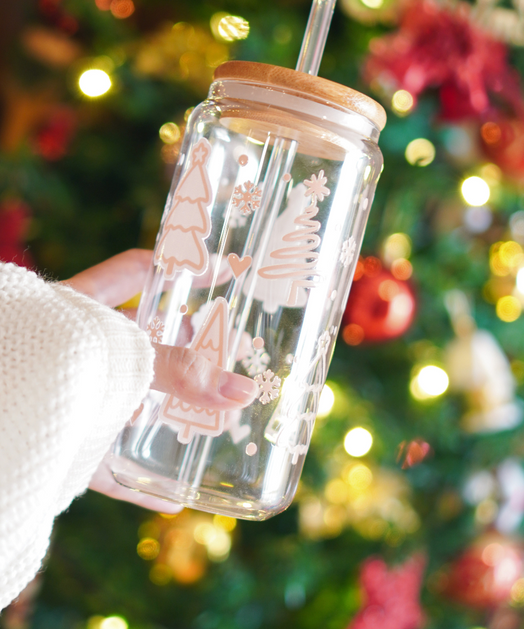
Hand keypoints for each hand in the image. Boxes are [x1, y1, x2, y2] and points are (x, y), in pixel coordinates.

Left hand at [64, 249, 257, 510]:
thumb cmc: (38, 356)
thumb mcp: (117, 355)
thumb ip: (176, 370)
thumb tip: (241, 391)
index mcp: (83, 307)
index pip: (138, 271)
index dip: (181, 267)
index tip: (222, 272)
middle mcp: (81, 349)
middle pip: (142, 342)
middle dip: (184, 351)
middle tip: (227, 358)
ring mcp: (73, 396)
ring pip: (129, 403)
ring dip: (166, 418)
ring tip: (211, 425)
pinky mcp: (64, 443)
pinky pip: (108, 466)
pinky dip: (139, 484)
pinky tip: (171, 501)